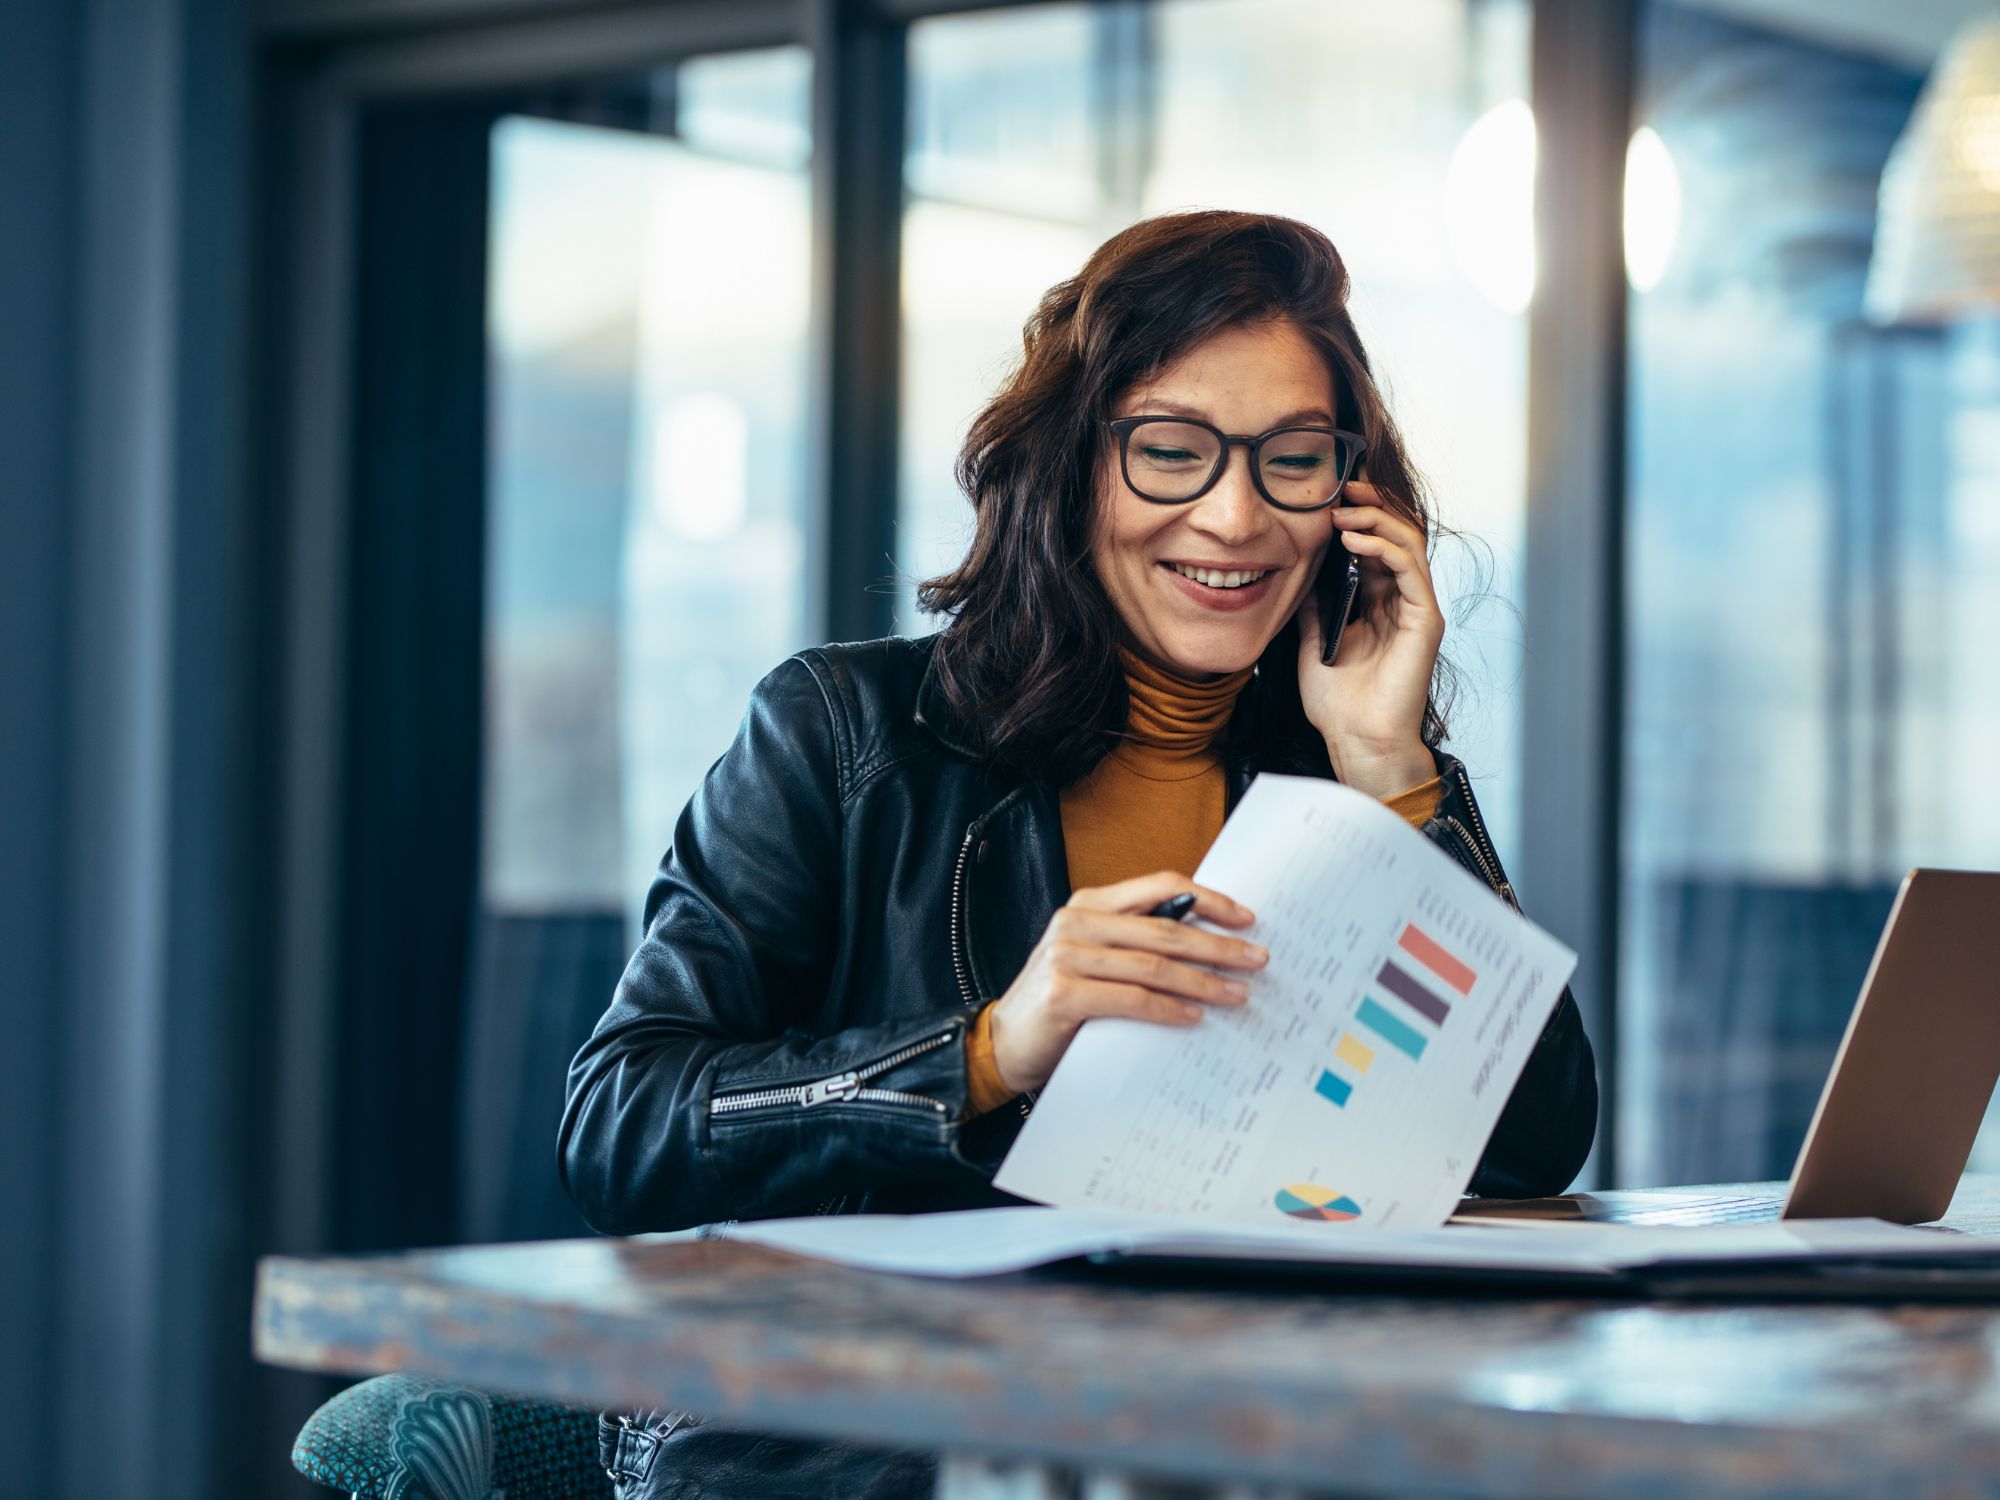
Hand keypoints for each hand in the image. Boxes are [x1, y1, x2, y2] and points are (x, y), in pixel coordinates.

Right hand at [987, 871, 1266, 1094]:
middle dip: (1218, 945)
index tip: (1245, 919)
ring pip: (1154, 965)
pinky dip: (1169, 1009)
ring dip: (1203, 981)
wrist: (1003, 1042)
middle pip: (1165, 928)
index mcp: (1089, 904)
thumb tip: (1207, 945)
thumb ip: (1135, 944)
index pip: (1160, 886)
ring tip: (1236, 993)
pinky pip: (1132, 999)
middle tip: (1256, 959)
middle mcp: (1076, 922)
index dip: (1207, 899)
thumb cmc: (1059, 1001)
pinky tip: (1195, 1016)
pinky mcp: (1063, 993)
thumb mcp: (1096, 958)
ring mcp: (1067, 956)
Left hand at [1293, 480, 1443, 797]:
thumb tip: (1298, 573)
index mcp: (1377, 604)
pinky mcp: (1426, 621)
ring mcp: (1417, 609)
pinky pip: (1409, 571)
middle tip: (1343, 486)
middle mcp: (1401, 601)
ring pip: (1407, 544)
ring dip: (1377, 520)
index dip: (1357, 517)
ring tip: (1345, 508)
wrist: (1357, 741)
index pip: (1374, 545)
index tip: (1330, 496)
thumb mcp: (1313, 643)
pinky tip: (1356, 540)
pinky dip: (1384, 548)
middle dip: (1372, 506)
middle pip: (1396, 535)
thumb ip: (1312, 608)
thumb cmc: (1338, 705)